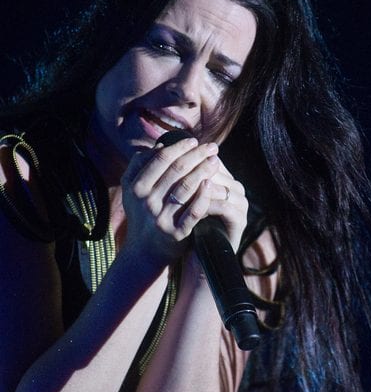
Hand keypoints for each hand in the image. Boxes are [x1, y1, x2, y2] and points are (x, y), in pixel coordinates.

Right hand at [120, 138, 247, 263]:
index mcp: (136, 187)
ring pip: (186, 188)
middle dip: (196, 155)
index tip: (194, 141)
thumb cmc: (143, 214)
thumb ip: (141, 168)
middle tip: (212, 147)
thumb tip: (160, 145)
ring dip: (203, 170)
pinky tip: (212, 184)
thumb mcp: (134, 192)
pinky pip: (194, 211)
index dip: (179, 147)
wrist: (145, 251)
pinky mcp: (176, 233)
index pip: (160, 159)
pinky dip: (203, 196)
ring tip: (216, 161)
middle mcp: (146, 202)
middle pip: (176, 170)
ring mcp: (161, 218)